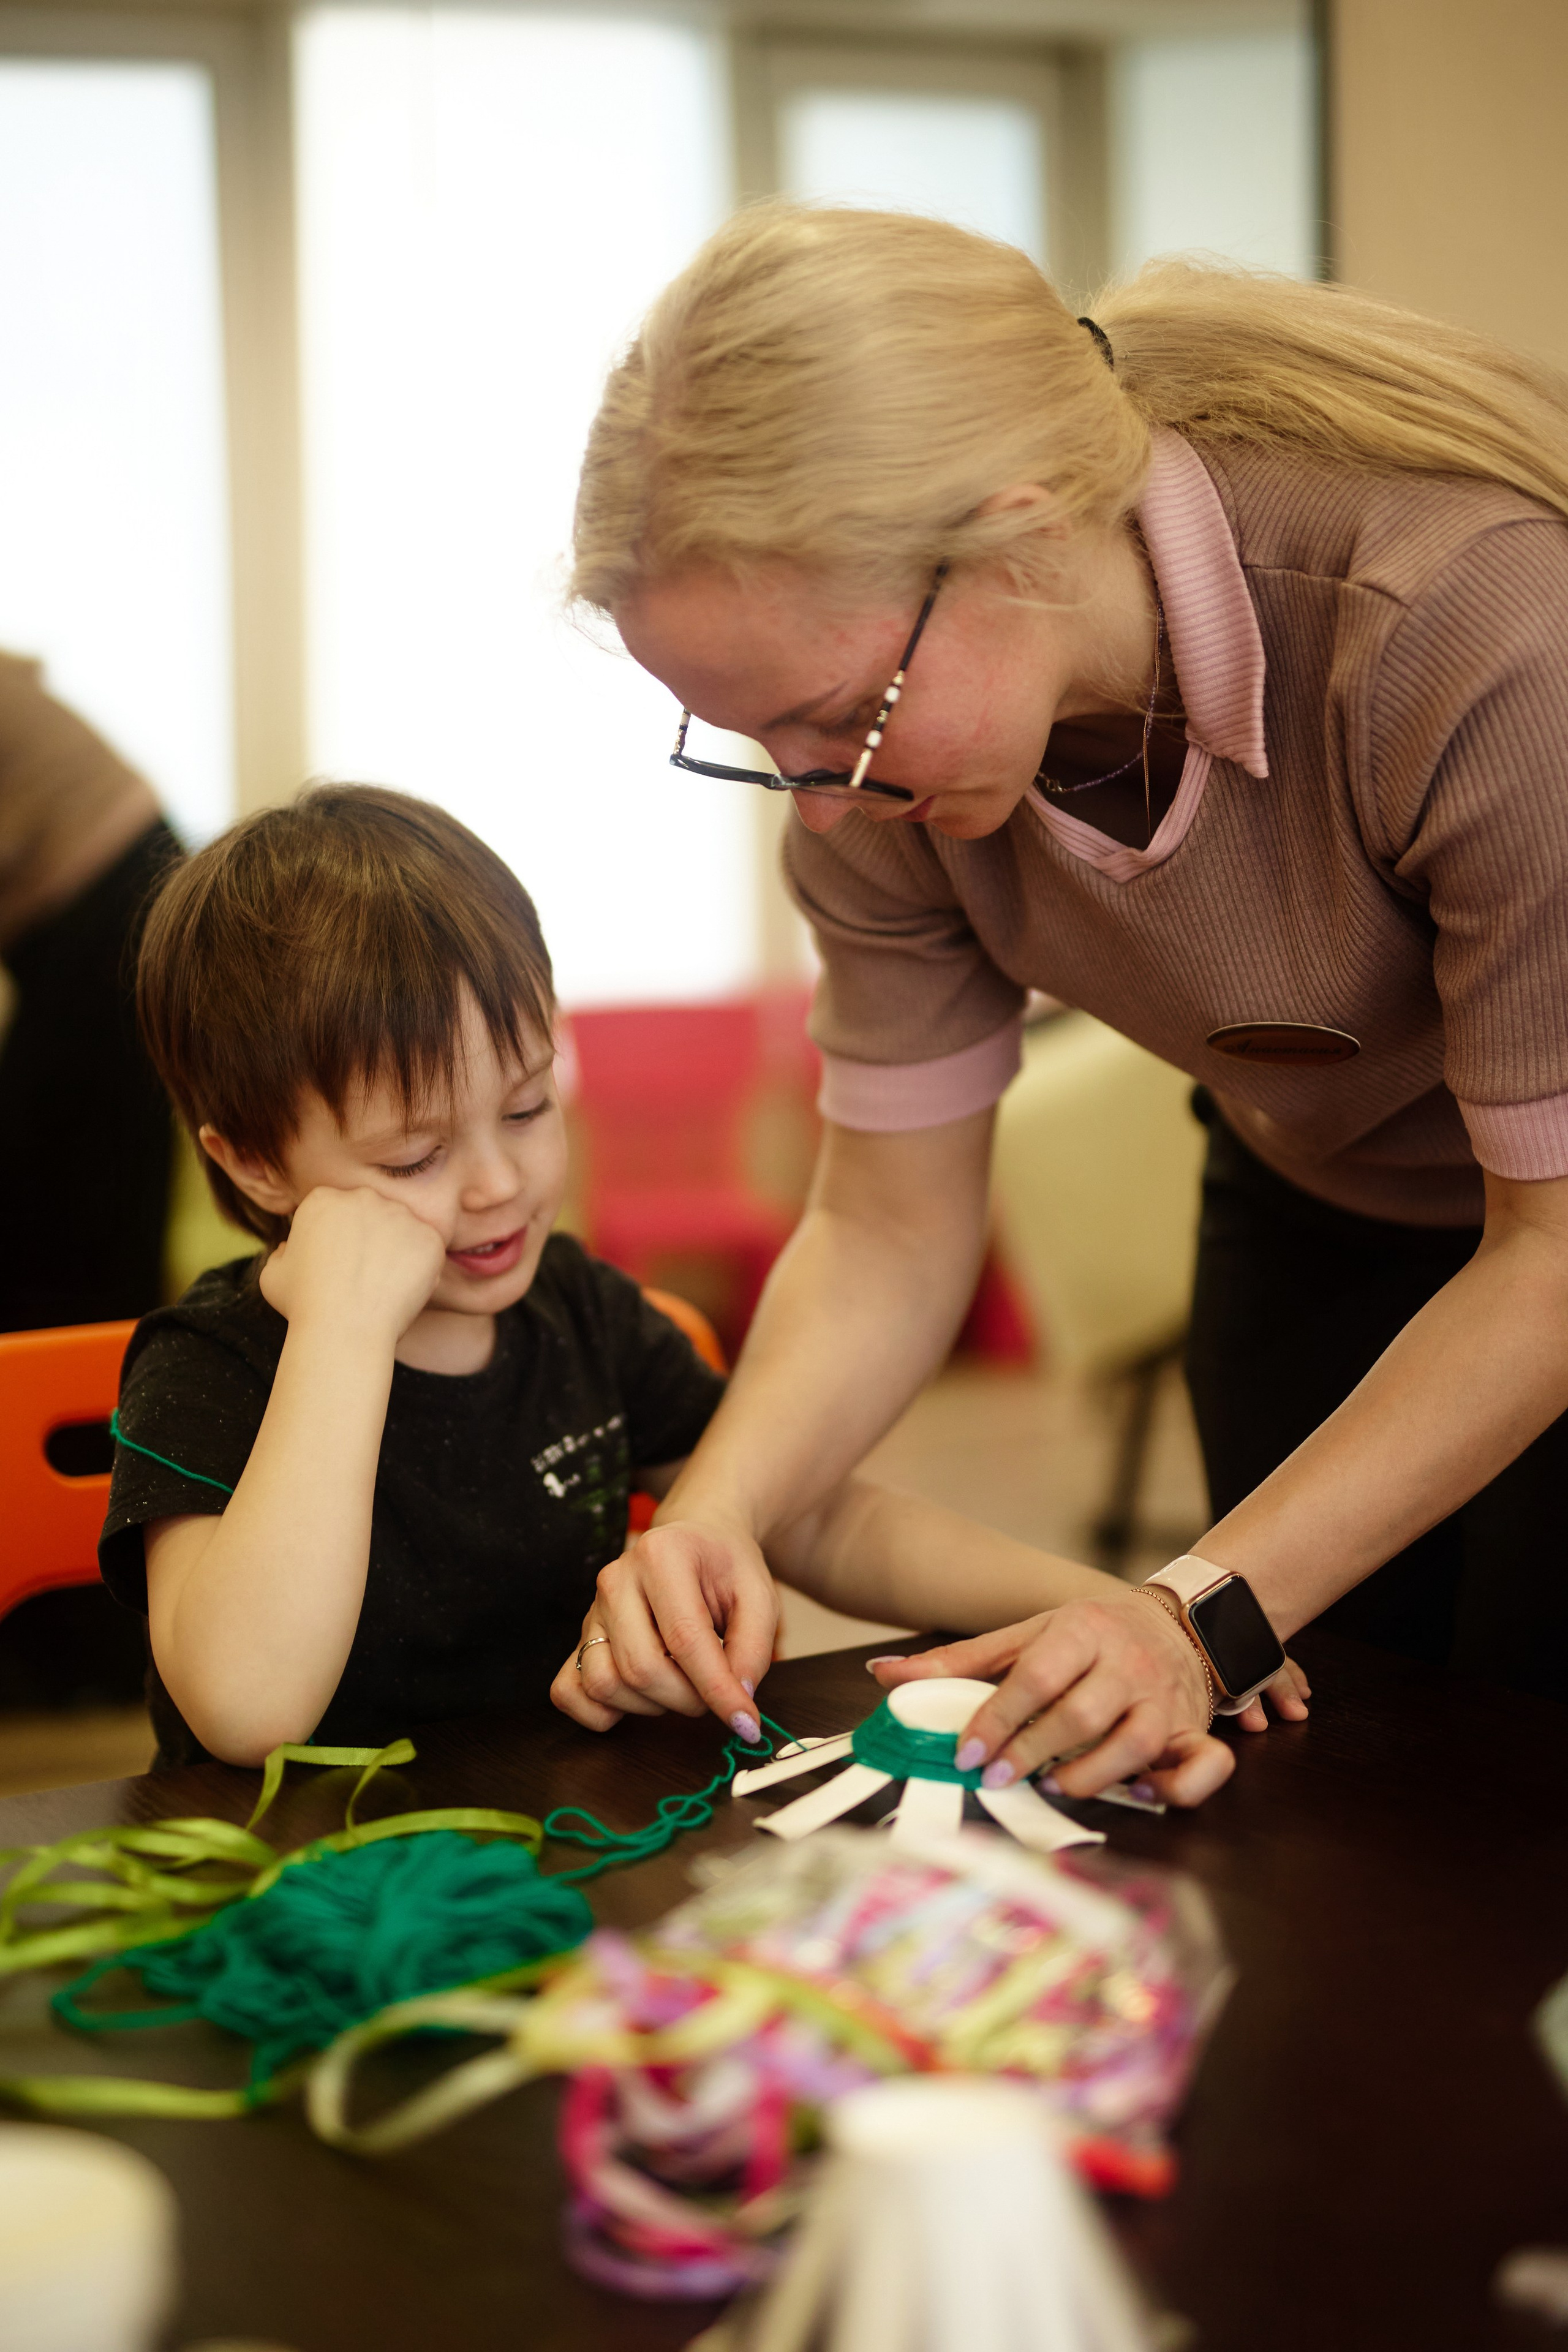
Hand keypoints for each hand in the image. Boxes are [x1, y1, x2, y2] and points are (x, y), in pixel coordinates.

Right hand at [260, 1185, 448, 1345]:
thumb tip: (289, 1249)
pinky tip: (403, 1290)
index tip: (338, 1265)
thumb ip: (282, 1254)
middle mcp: (362, 1197)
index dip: (338, 1239)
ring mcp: (399, 1214)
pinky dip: (421, 1267)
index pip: (337, 1211)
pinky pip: (428, 1247)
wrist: (344, 1330)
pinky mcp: (428, 1236)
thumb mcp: (273, 1276)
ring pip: (401, 1229)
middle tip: (364, 1276)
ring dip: (397, 1251)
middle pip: (371, 1214)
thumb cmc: (303, 1306)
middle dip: (370, 1239)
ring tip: (383, 1286)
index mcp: (322, 1199)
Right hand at [549, 1516, 779, 1741]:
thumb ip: (753, 1650)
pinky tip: (639, 1697)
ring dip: (649, 1705)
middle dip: (686, 1698)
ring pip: (604, 1684)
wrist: (696, 1542)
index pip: (685, 1638)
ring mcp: (592, 1610)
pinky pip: (569, 1692)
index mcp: (662, 1555)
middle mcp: (616, 1579)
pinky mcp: (580, 1638)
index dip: (717, 1689)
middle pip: (641, 1668)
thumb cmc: (725, 1569)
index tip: (745, 1722)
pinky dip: (601, 1711)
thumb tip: (737, 1703)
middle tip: (712, 1691)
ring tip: (679, 1681)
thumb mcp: (759, 1597)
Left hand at [870, 1594, 1308, 1808]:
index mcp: (1081, 1631)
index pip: (1035, 1677)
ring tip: (1053, 1785)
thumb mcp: (1025, 1635)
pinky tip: (1139, 1794)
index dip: (996, 1720)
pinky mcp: (1195, 1729)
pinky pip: (1204, 1765)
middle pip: (1079, 1715)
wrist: (1178, 1620)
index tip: (966, 1754)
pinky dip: (1177, 1789)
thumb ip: (959, 1661)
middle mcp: (1127, 1664)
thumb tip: (882, 1675)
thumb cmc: (1088, 1635)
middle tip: (997, 1777)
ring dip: (1090, 1775)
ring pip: (1134, 1744)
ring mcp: (1166, 1699)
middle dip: (1031, 1752)